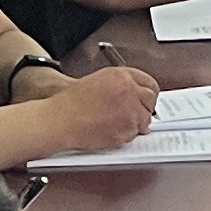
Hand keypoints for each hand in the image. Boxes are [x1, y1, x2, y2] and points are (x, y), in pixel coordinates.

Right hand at [39, 63, 165, 153]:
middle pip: (151, 99)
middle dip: (144, 108)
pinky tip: (111, 130)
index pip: (148, 82)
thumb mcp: (97, 82)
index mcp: (121, 76)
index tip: (146, 99)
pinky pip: (135, 134)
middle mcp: (128, 90)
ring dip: (135, 124)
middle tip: (135, 115)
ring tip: (115, 124)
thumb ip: (119, 86)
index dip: (148, 93)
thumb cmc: (71, 104)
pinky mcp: (127, 128)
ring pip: (145, 119)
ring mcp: (130, 110)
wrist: (60, 120)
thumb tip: (134, 95)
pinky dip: (127, 135)